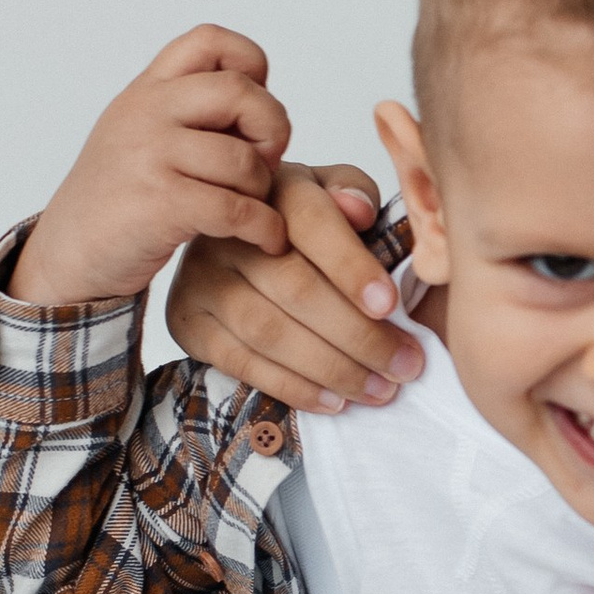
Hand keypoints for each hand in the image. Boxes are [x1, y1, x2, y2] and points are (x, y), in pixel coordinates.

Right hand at [9, 27, 296, 309]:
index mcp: (148, 89)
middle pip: (239, 91)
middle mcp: (145, 112)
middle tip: (266, 161)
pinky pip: (236, 209)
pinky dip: (265, 227)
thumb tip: (268, 109)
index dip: (252, 67)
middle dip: (271, 127)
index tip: (251, 113)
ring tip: (254, 207)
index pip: (211, 40)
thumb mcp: (144, 134)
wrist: (68, 254)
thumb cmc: (122, 198)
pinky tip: (267, 238)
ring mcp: (148, 155)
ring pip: (243, 160)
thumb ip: (192, 111)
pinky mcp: (158, 203)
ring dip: (263, 189)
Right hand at [165, 160, 423, 413]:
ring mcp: (201, 279)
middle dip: (359, 335)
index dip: (351, 266)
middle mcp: (229, 233)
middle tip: (406, 365)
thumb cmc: (305, 227)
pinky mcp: (188, 322)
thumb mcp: (334, 193)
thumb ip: (355, 193)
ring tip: (380, 390)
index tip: (390, 305)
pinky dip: (294, 388)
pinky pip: (243, 363)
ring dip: (333, 369)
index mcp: (275, 192)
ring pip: (271, 332)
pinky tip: (336, 401)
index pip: (312, 223)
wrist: (235, 250)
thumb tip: (359, 210)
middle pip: (296, 288)